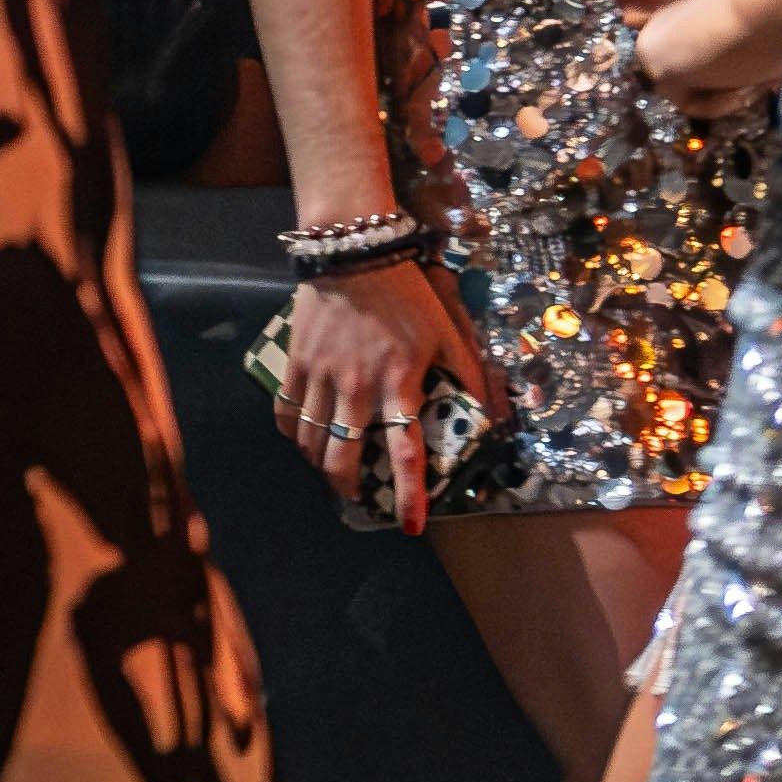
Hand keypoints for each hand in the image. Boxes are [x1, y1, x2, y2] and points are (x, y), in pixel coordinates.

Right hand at [273, 252, 494, 534]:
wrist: (355, 255)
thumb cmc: (407, 295)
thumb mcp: (450, 332)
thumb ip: (470, 374)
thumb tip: (495, 414)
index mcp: (399, 385)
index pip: (404, 454)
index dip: (408, 496)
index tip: (410, 526)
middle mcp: (356, 389)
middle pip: (342, 458)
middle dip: (348, 487)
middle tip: (357, 496)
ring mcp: (321, 378)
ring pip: (310, 441)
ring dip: (320, 463)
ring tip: (331, 467)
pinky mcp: (296, 364)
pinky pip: (286, 412)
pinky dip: (292, 433)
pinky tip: (302, 437)